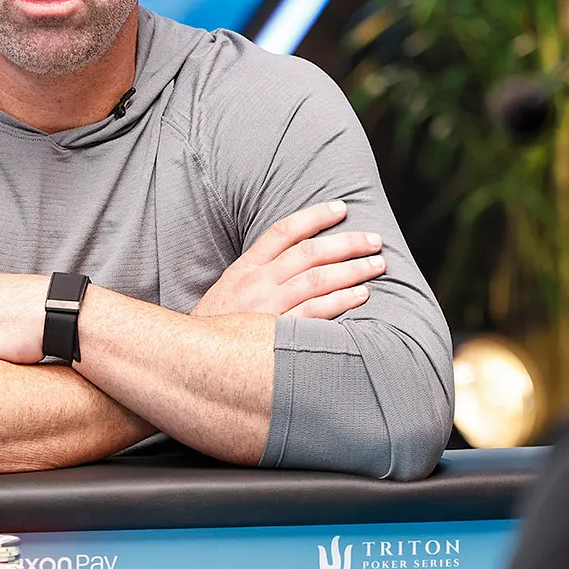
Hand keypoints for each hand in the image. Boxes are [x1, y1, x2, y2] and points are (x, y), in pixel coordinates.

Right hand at [193, 200, 383, 319]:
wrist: (191, 360)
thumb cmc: (215, 327)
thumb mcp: (227, 291)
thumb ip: (257, 274)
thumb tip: (295, 259)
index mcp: (244, 268)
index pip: (282, 231)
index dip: (315, 216)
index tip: (342, 208)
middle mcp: (256, 282)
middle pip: (309, 252)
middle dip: (346, 243)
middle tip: (374, 240)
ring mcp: (266, 307)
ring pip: (317, 279)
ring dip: (352, 270)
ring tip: (377, 265)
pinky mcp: (275, 332)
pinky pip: (315, 312)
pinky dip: (341, 301)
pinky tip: (361, 295)